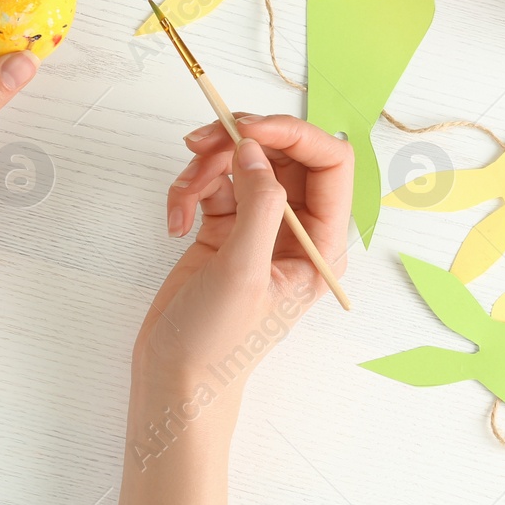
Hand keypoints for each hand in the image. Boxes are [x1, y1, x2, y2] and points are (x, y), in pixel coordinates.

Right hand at [139, 115, 353, 387]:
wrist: (174, 377)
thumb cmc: (218, 343)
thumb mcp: (244, 272)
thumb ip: (258, 205)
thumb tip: (255, 149)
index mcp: (322, 242)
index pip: (330, 163)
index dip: (293, 133)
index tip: (247, 127)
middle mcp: (297, 228)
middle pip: (280, 152)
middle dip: (237, 143)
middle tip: (198, 144)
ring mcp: (259, 225)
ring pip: (240, 162)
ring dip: (204, 169)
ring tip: (181, 199)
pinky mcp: (224, 227)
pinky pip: (211, 183)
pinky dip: (187, 191)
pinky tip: (175, 221)